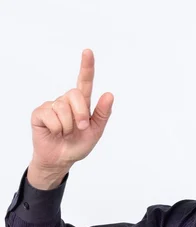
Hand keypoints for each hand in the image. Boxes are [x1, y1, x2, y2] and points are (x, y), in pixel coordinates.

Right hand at [28, 49, 113, 188]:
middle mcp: (66, 101)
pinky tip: (54, 133)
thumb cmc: (78, 145)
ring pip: (62, 109)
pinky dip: (56, 129)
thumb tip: (110, 94)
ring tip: (65, 133)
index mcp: (81, 104)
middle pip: (75, 95)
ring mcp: (51, 105)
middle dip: (80, 114)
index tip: (88, 52)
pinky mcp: (39, 113)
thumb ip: (102, 114)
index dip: (86, 67)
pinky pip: (51, 116)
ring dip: (68, 126)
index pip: (85, 82)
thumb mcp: (95, 131)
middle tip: (80, 128)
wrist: (61, 159)